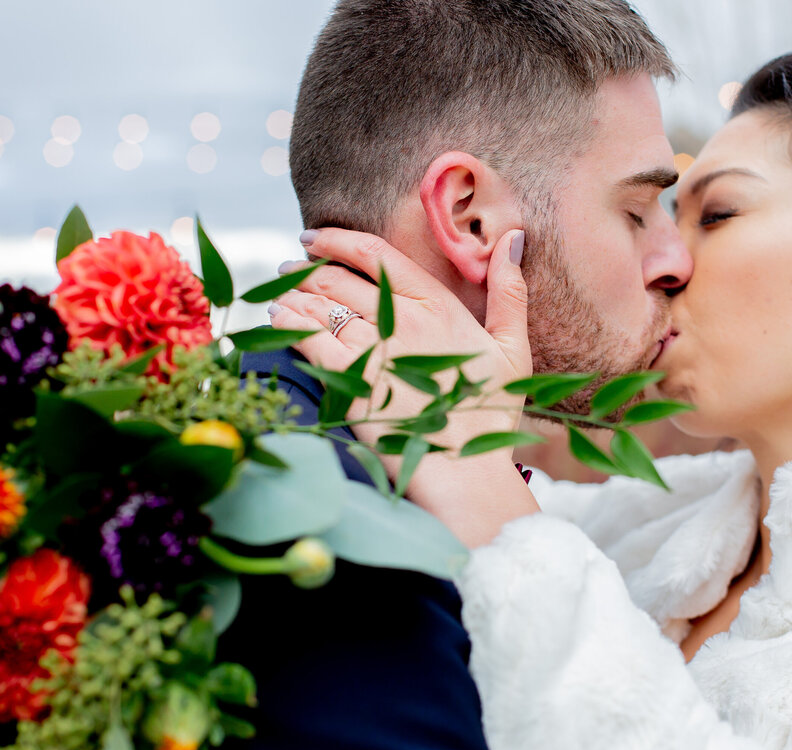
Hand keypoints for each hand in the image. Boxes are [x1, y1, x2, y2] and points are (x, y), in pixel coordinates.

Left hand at [270, 227, 530, 450]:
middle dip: (307, 268)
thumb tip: (514, 237)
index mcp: (437, 305)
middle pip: (337, 279)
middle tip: (290, 267)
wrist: (467, 469)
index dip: (337, 239)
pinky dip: (288, 324)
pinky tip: (277, 319)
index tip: (315, 237)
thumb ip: (509, 290)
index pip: (375, 255)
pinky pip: (308, 340)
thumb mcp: (512, 347)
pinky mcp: (349, 383)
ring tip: (280, 290)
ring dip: (292, 292)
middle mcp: (400, 320)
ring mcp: (372, 351)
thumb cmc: (492, 411)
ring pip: (318, 306)